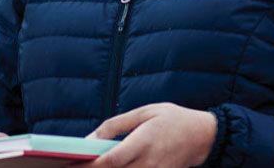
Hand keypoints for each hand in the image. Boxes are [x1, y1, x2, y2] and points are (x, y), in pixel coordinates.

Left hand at [81, 103, 216, 167]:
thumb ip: (115, 126)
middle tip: (68, 167)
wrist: (205, 136)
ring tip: (84, 167)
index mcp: (143, 143)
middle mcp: (148, 164)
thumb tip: (88, 140)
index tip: (69, 164)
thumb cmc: (173, 119)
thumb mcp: (144, 112)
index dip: (88, 166)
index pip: (110, 162)